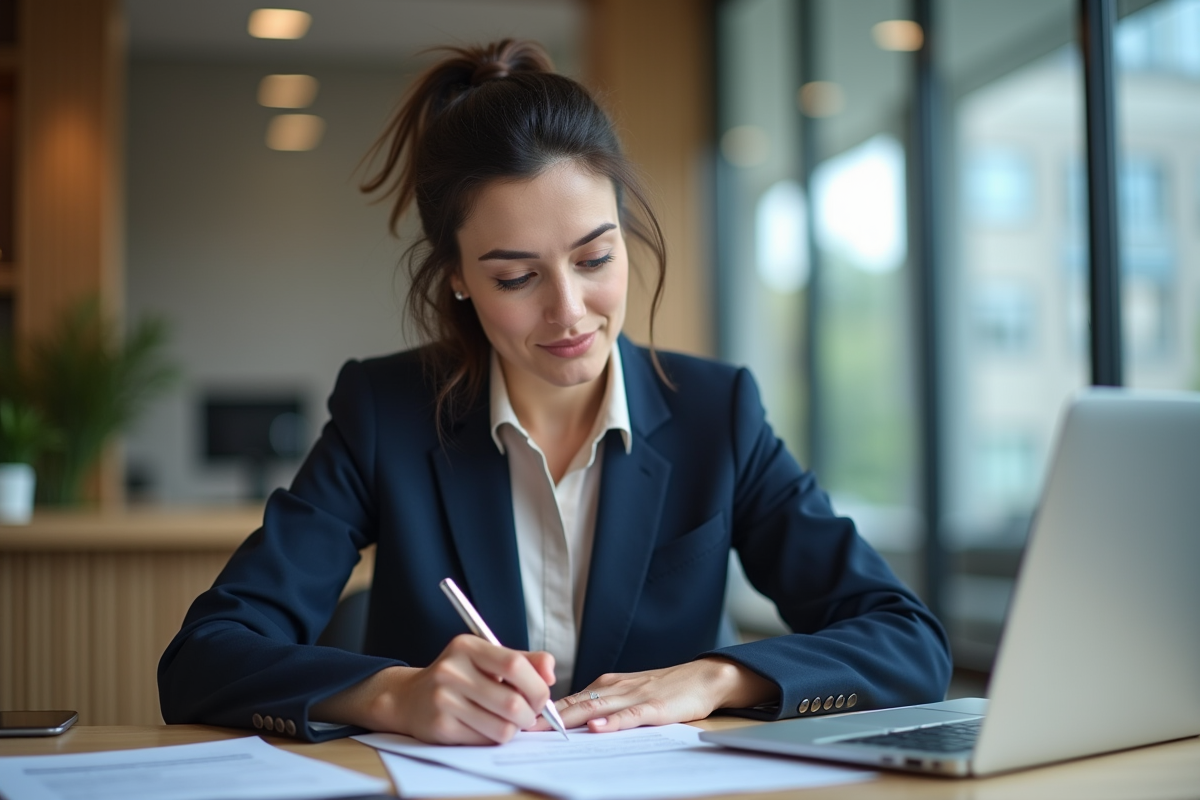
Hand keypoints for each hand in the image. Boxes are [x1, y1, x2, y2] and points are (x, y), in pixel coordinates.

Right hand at [312, 634, 554, 744]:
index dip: (537, 685)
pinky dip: (494, 737)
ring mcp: (444, 700)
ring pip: (503, 727)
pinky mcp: (441, 727)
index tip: (542, 695)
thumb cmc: (458, 677)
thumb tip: (550, 673)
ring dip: (514, 729)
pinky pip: (485, 740)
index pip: (515, 665)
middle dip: (531, 714)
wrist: (408, 698)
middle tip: (529, 714)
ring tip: (508, 721)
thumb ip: (523, 661)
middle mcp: (452, 671)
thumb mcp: (486, 658)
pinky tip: (486, 727)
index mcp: (467, 647)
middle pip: (513, 702)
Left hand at [537, 657, 776, 732]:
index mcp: (606, 685)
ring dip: (568, 719)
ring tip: (545, 728)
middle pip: (573, 702)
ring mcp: (634, 696)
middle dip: (545, 716)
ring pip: (595, 707)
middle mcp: (614, 688)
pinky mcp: (654, 708)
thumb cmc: (666, 689)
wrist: (703, 678)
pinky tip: (596, 728)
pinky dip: (611, 722)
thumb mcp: (628, 694)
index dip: (542, 711)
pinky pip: (629, 716)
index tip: (517, 719)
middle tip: (520, 726)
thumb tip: (573, 721)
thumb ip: (603, 705)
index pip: (568, 699)